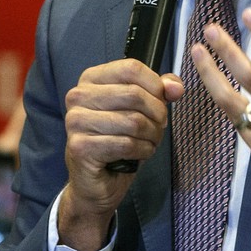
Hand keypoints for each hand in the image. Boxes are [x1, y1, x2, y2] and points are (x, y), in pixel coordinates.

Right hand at [57, 59, 183, 249]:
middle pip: (134, 94)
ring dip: (152, 135)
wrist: (97, 182)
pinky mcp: (80, 147)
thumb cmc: (119, 140)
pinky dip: (142, 150)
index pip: (131, 68)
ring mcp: (75, 121)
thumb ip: (159, 91)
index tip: (163, 99)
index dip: (156, 85)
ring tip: (150, 141)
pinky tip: (139, 153)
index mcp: (91, 79)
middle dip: (157, 114)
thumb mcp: (142, 109)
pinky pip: (126, 144)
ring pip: (133, 121)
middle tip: (159, 126)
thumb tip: (175, 87)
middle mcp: (78, 96)